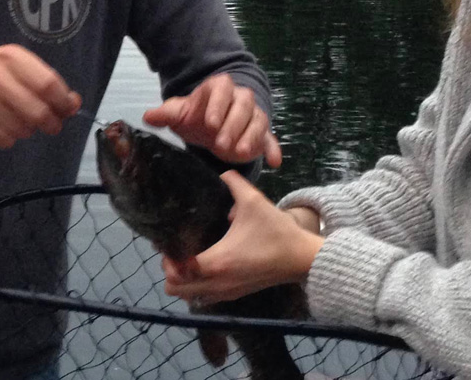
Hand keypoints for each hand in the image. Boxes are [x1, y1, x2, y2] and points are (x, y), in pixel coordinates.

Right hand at [0, 45, 81, 148]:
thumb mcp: (12, 67)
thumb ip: (44, 82)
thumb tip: (74, 103)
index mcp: (11, 56)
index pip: (49, 84)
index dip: (64, 103)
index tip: (67, 110)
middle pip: (40, 111)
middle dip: (51, 123)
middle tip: (50, 125)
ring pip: (24, 129)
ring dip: (27, 131)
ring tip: (16, 121)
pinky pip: (6, 140)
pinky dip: (9, 138)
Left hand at [143, 74, 281, 165]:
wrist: (213, 123)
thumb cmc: (196, 116)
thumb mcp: (180, 114)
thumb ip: (165, 114)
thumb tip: (148, 116)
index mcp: (218, 88)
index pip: (221, 89)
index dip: (217, 105)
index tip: (209, 123)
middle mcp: (240, 98)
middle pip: (242, 106)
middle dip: (232, 125)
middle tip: (220, 144)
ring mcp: (253, 115)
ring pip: (257, 121)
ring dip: (250, 137)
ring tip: (239, 153)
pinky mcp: (262, 133)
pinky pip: (270, 139)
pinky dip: (273, 149)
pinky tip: (274, 162)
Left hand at [162, 170, 322, 304]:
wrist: (302, 258)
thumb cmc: (276, 231)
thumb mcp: (254, 201)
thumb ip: (234, 182)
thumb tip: (221, 172)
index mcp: (218, 261)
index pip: (178, 271)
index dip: (167, 259)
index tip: (168, 243)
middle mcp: (218, 282)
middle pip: (176, 289)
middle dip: (170, 272)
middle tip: (175, 251)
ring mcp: (227, 292)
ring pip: (190, 296)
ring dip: (183, 281)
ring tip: (187, 259)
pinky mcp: (235, 295)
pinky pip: (205, 298)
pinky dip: (198, 287)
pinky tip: (204, 267)